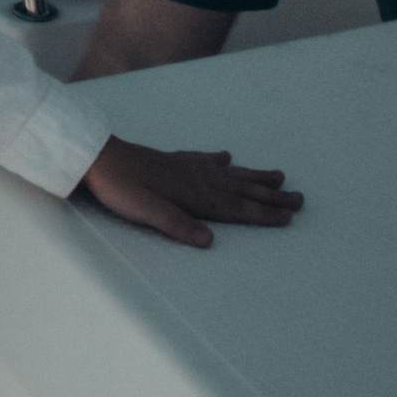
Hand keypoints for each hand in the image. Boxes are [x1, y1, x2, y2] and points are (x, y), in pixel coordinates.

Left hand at [79, 136, 302, 247]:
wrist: (95, 155)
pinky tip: (227, 157)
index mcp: (192, 194)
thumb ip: (177, 226)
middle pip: (241, 190)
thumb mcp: (145, 211)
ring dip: (254, 177)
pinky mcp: (170, 160)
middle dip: (271, 196)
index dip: (263, 214)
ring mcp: (184, 167)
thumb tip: (210, 241)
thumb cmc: (118, 187)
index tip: (289, 217)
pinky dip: (219, 160)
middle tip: (300, 198)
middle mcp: (195, 178)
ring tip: (278, 175)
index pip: (235, 208)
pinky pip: (203, 159)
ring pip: (228, 174)